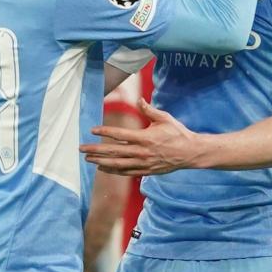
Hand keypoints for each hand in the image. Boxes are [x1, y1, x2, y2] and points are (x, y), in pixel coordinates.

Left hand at [79, 99, 200, 175]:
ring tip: (88, 159)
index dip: (105, 132)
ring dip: (101, 162)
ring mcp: (143, 163)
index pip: (120, 135)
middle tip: (82, 149)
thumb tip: (139, 100)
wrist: (190, 153)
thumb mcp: (164, 118)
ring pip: (117, 164)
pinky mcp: (146, 171)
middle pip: (114, 151)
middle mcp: (142, 152)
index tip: (93, 130)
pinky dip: (113, 170)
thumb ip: (149, 110)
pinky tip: (103, 169)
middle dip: (96, 150)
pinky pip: (126, 172)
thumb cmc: (178, 133)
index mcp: (145, 137)